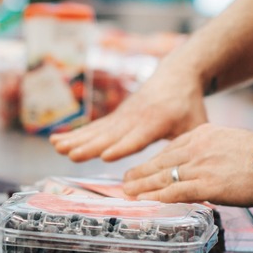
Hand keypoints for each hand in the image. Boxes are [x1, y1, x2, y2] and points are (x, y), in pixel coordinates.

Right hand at [49, 58, 208, 161]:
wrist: (175, 76)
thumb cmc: (189, 106)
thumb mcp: (197, 125)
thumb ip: (191, 149)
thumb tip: (195, 176)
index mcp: (157, 122)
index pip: (137, 137)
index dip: (122, 147)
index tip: (105, 155)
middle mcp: (135, 119)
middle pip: (109, 135)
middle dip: (90, 146)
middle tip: (72, 155)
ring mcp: (121, 118)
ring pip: (96, 131)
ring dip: (75, 139)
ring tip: (56, 147)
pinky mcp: (113, 119)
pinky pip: (92, 128)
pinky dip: (73, 134)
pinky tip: (54, 140)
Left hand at [120, 123, 252, 206]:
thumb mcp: (231, 142)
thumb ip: (212, 152)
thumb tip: (204, 167)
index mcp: (203, 134)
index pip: (171, 149)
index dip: (154, 161)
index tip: (143, 168)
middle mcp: (197, 148)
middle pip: (160, 162)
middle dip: (140, 173)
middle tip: (126, 181)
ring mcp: (199, 166)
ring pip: (162, 177)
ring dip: (142, 186)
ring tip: (128, 193)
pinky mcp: (206, 184)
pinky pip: (174, 191)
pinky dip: (156, 197)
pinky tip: (144, 200)